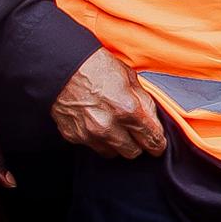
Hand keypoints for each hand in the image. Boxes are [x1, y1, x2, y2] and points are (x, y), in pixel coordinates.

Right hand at [51, 48, 168, 159]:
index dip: (158, 144)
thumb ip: (145, 103)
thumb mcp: (130, 78)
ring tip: (116, 127)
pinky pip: (93, 146)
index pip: (152, 140)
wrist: (62, 68)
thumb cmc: (96, 67)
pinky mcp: (74, 136)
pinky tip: (98, 123)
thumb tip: (153, 120)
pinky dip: (99, 139)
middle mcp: (108, 126)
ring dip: (118, 144)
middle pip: (133, 152)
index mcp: (127, 109)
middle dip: (138, 144)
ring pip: (113, 153)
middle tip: (137, 133)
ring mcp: (89, 134)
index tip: (158, 144)